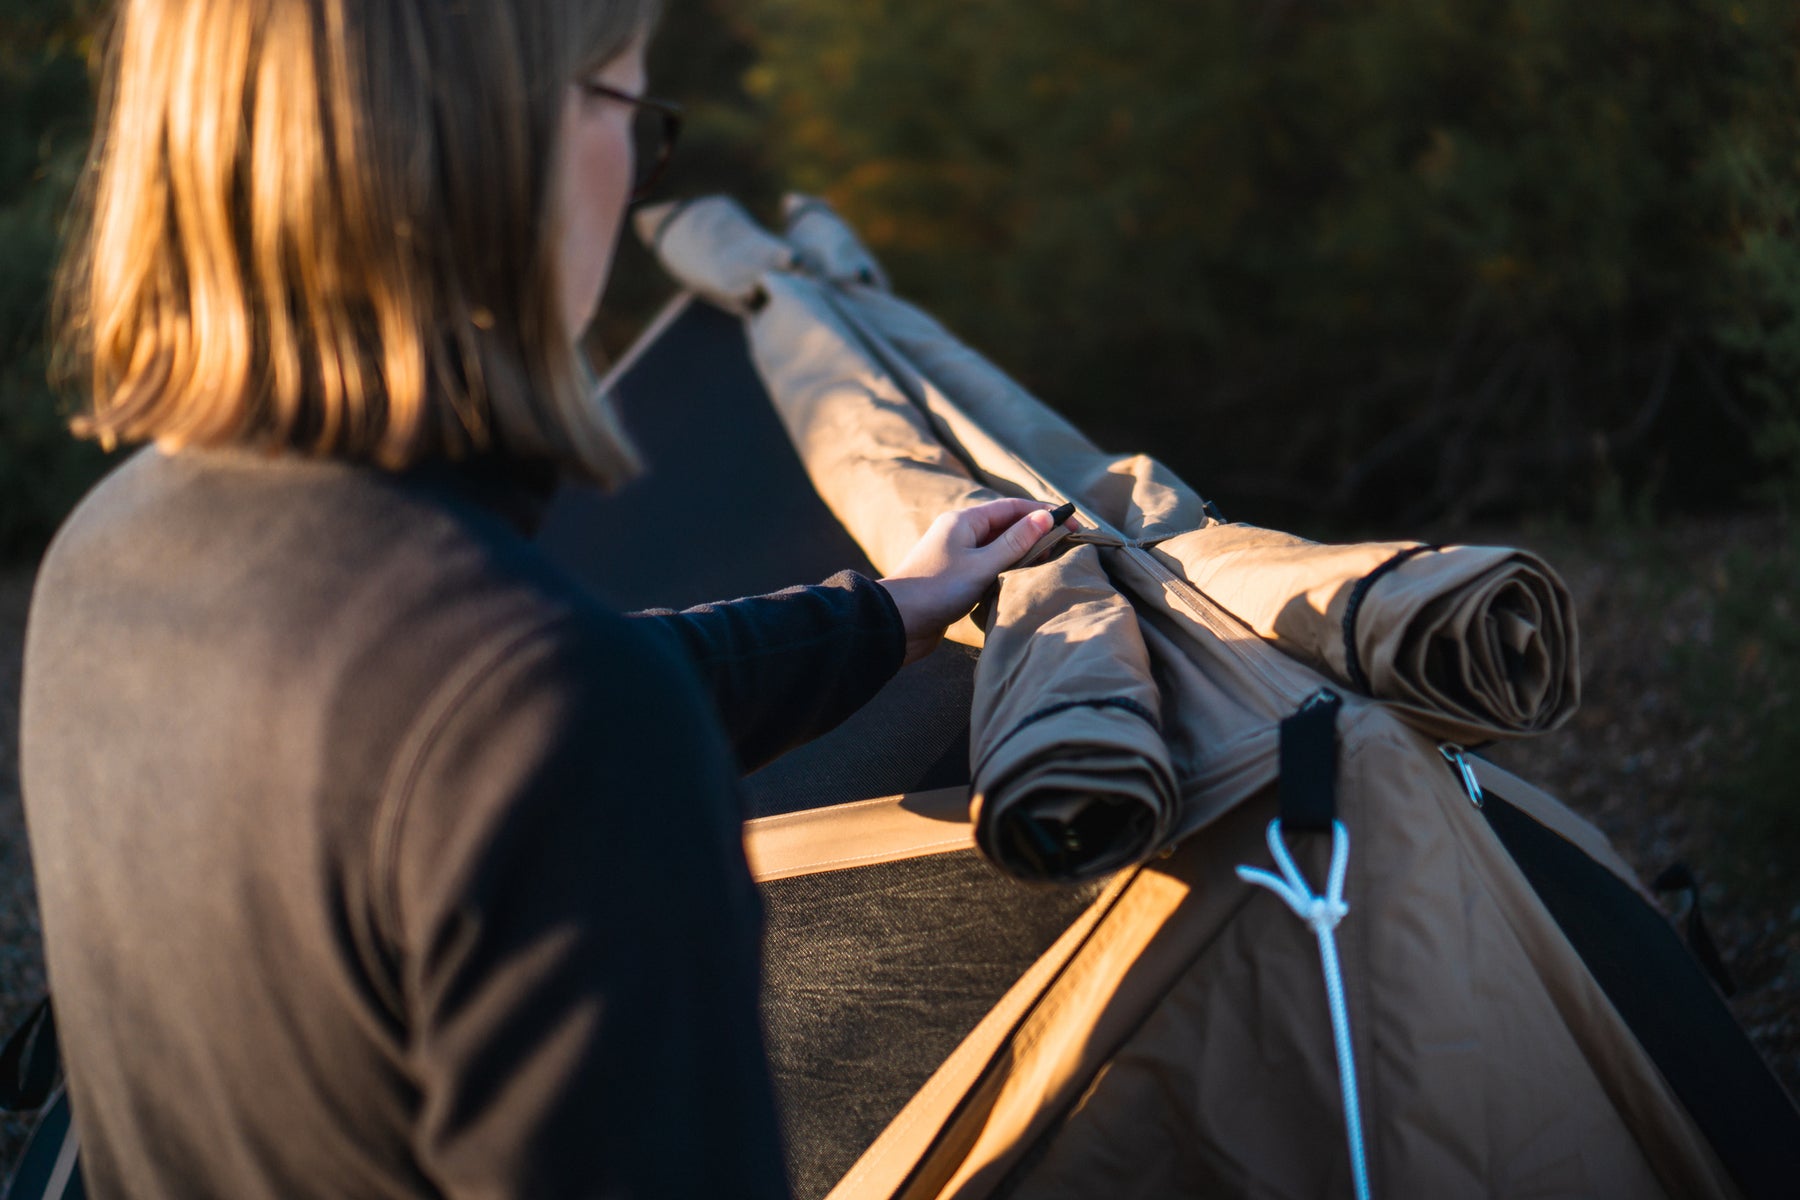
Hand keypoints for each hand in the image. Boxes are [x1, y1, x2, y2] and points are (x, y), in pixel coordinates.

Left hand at [879, 498, 1069, 664]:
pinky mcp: (956, 578)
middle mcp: (960, 533)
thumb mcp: (982, 565)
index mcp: (964, 520)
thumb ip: (1015, 542)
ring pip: (1000, 547)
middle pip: (1007, 525)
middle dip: (1038, 533)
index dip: (1044, 513)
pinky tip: (1024, 580)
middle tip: (1067, 547)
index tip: (1072, 524)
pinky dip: (1009, 569)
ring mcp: (957, 555)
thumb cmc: (936, 590)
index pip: (1013, 507)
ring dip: (1025, 553)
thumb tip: (1045, 517)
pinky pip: (990, 566)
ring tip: (1051, 563)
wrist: (897, 622)